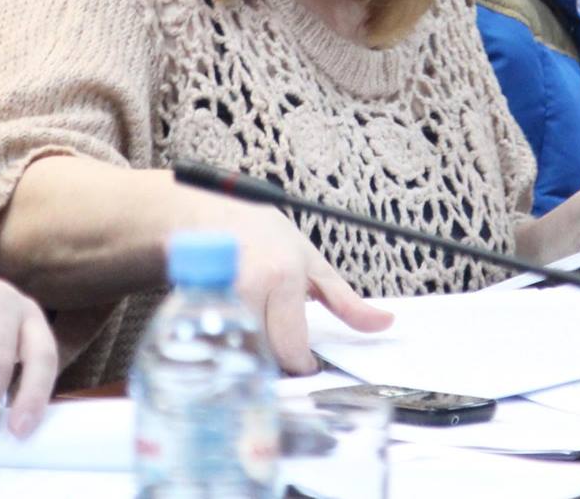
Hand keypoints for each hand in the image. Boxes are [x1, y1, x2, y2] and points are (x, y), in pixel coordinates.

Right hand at [206, 201, 392, 374]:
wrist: (207, 214)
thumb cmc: (262, 235)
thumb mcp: (313, 263)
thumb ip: (348, 301)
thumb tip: (387, 323)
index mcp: (282, 277)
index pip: (292, 347)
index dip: (302, 364)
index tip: (307, 364)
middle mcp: (247, 288)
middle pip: (265, 356)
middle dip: (278, 362)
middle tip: (284, 352)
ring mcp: (215, 297)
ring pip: (239, 355)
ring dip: (252, 359)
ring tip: (259, 339)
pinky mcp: (192, 307)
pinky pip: (212, 348)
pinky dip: (226, 352)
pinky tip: (231, 338)